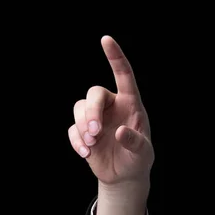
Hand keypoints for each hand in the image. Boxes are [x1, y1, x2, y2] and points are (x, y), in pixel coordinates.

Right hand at [68, 36, 153, 185]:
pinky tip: (86, 154)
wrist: (124, 175)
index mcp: (131, 104)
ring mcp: (95, 117)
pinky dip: (76, 141)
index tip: (106, 39)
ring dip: (82, 127)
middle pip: (94, 93)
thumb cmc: (138, 159)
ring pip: (79, 108)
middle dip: (91, 111)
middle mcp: (112, 105)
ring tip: (91, 146)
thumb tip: (119, 131)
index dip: (115, 57)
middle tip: (94, 132)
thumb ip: (134, 142)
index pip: (123, 75)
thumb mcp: (142, 153)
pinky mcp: (82, 131)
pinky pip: (72, 129)